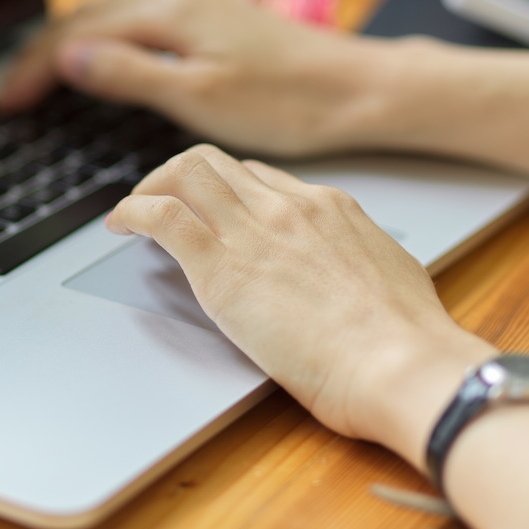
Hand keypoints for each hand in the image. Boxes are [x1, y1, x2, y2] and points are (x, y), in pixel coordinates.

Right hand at [0, 0, 396, 157]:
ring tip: (44, 70)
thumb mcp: (198, 97)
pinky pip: (142, 15)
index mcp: (170, 14)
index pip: (78, 34)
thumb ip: (129, 74)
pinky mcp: (217, 16)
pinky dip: (107, 33)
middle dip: (43, 49)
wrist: (357, 89)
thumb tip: (69, 58)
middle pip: (89, 12)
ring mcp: (200, 2)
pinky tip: (108, 52)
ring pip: (115, 9)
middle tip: (13, 91)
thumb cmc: (286, 102)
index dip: (35, 68)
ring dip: (73, 36)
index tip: (6, 102)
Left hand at [105, 144, 493, 457]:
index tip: (211, 204)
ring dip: (150, 187)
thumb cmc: (407, 340)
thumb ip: (357, 261)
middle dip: (178, 175)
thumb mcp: (389, 274)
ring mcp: (253, 231)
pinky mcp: (221, 268)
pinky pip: (162, 218)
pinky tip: (121, 225)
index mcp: (329, 209)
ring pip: (185, 175)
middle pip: (215, 164)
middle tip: (160, 198)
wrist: (403, 363)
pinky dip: (133, 212)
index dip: (225, 187)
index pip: (259, 177)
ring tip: (134, 210)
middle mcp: (287, 207)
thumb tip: (349, 272)